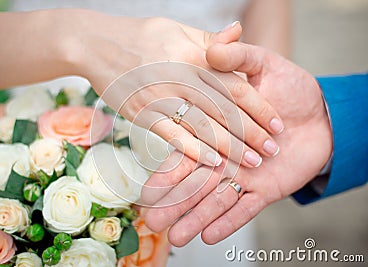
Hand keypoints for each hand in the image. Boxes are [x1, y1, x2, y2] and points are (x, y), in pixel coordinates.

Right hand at [0, 9, 281, 167]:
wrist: (96, 44)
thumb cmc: (142, 35)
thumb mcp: (178, 29)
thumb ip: (210, 38)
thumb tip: (239, 32)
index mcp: (195, 54)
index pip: (236, 85)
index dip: (260, 107)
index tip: (278, 125)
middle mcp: (181, 76)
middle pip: (225, 110)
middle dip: (252, 133)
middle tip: (272, 151)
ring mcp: (161, 96)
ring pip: (203, 126)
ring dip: (229, 147)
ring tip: (251, 163)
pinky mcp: (142, 114)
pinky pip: (172, 135)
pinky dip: (194, 150)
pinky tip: (212, 163)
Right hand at [141, 42, 332, 245]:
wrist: (322, 113)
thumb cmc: (291, 87)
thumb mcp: (264, 65)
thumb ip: (240, 60)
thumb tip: (215, 49)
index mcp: (217, 129)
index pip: (186, 150)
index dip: (167, 170)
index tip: (147, 188)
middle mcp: (226, 155)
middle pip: (194, 182)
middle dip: (173, 202)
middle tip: (151, 222)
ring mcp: (245, 174)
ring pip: (216, 199)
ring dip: (196, 218)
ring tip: (176, 238)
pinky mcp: (266, 189)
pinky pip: (246, 208)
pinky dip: (229, 222)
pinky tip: (209, 237)